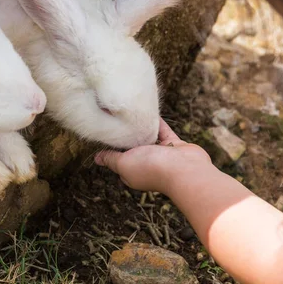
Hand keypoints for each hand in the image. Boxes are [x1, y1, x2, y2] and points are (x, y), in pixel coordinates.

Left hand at [95, 118, 211, 193]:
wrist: (185, 169)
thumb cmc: (152, 168)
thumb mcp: (124, 164)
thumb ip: (111, 159)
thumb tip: (97, 159)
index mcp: (132, 172)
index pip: (118, 160)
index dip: (112, 148)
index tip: (105, 132)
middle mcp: (146, 164)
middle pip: (133, 148)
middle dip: (127, 136)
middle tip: (116, 117)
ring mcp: (161, 155)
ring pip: (148, 138)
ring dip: (142, 128)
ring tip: (131, 113)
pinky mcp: (174, 145)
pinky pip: (163, 131)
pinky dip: (157, 123)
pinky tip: (150, 111)